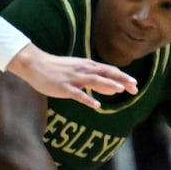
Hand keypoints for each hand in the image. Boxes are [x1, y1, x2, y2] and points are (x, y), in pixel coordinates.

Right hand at [5, 45, 137, 110]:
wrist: (35, 64)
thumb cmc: (56, 68)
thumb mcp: (77, 69)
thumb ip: (93, 78)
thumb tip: (111, 87)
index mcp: (86, 65)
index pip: (109, 70)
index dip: (123, 77)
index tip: (135, 85)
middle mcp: (82, 70)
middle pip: (105, 74)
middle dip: (121, 80)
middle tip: (134, 87)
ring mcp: (73, 78)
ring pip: (93, 80)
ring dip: (107, 85)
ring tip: (119, 90)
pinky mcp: (63, 87)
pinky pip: (77, 94)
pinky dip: (88, 98)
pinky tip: (97, 104)